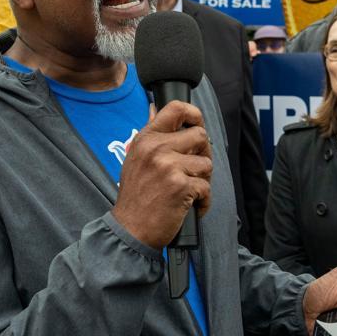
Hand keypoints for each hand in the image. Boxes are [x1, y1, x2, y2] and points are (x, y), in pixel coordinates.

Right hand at [111, 100, 212, 247]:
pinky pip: (206, 187)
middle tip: (196, 169)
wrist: (130, 228)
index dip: (194, 114)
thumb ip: (149, 133)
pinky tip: (192, 206)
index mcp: (146, 138)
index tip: (197, 125)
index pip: (175, 108)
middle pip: (200, 135)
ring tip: (190, 190)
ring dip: (203, 180)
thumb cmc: (135, 195)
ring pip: (206, 163)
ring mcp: (169, 166)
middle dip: (204, 153)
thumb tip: (155, 108)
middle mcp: (157, 148)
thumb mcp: (135, 158)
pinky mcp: (181, 186)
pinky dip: (203, 200)